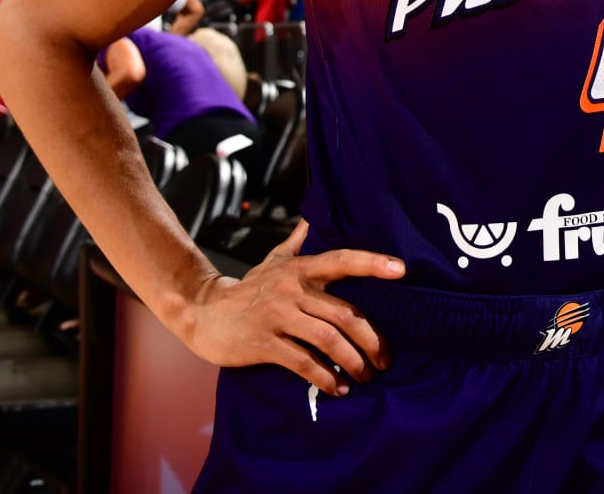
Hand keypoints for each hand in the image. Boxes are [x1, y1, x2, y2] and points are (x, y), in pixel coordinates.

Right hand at [177, 219, 404, 395]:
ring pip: (328, 339)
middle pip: (345, 312)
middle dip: (372, 339)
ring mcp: (277, 316)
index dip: (373, 263)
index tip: (402, 269)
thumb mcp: (273, 261)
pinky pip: (303, 362)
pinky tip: (338, 388)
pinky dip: (325, 377)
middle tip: (385, 359)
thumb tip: (315, 214)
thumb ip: (298, 242)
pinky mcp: (263, 343)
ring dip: (353, 361)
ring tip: (366, 376)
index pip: (342, 260)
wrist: (201, 312)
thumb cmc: (246, 289)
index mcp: (299, 269)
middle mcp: (291, 289)